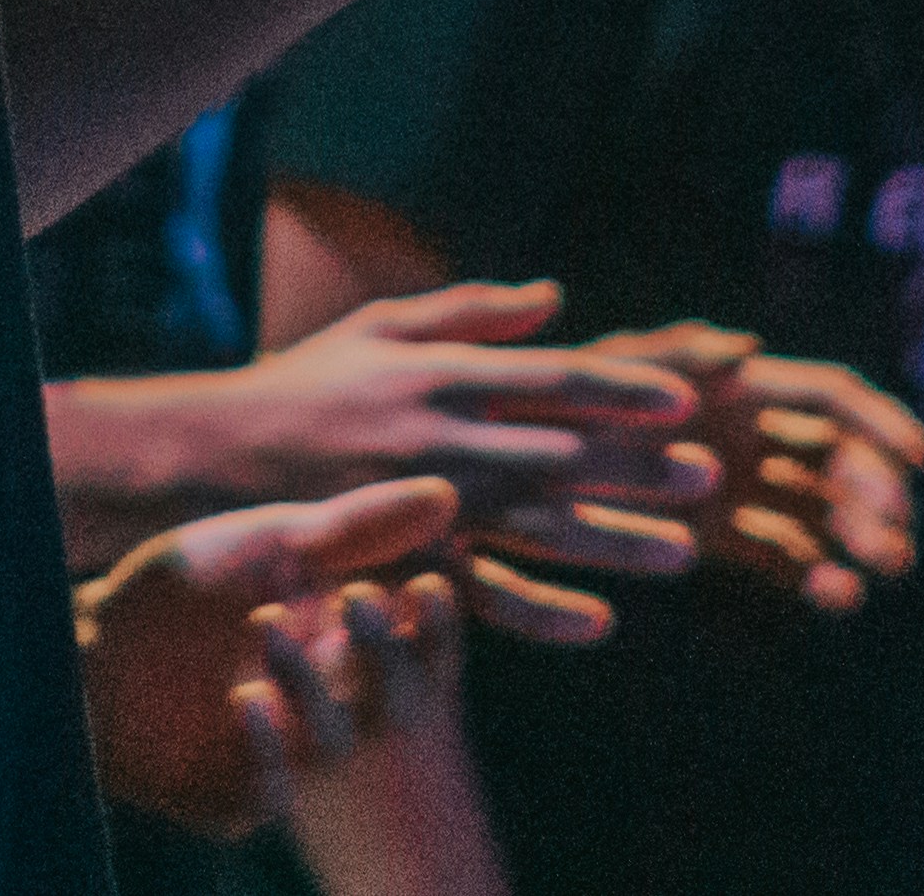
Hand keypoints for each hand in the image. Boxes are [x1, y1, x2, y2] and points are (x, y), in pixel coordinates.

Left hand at [75, 474, 462, 841]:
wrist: (88, 651)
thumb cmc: (188, 587)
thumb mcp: (275, 547)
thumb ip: (357, 530)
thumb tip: (449, 495)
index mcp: (350, 642)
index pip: (417, 636)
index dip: (432, 616)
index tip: (428, 582)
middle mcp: (332, 701)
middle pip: (384, 691)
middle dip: (380, 651)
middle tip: (353, 601)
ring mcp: (290, 753)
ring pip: (328, 740)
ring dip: (310, 689)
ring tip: (266, 625)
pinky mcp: (241, 797)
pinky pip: (270, 789)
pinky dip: (265, 748)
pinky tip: (245, 700)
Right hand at [193, 283, 719, 576]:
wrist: (212, 457)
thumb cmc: (304, 383)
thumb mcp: (381, 327)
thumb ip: (471, 312)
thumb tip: (555, 298)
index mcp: (442, 374)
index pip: (551, 379)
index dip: (621, 390)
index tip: (686, 401)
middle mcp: (442, 438)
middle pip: (561, 455)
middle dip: (638, 468)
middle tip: (711, 479)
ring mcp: (424, 506)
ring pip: (538, 527)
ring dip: (614, 541)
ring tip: (684, 556)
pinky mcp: (403, 561)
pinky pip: (481, 594)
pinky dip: (540, 611)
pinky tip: (598, 624)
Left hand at [543, 324, 923, 625]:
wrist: (523, 462)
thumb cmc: (562, 398)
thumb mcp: (613, 367)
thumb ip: (676, 354)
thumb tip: (749, 348)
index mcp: (743, 386)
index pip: (831, 399)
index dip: (880, 421)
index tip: (919, 459)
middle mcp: (754, 434)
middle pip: (838, 460)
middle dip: (874, 492)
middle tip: (894, 534)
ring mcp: (742, 488)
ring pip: (820, 512)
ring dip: (858, 537)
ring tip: (879, 570)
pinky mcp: (720, 536)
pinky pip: (781, 554)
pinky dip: (814, 572)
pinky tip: (837, 596)